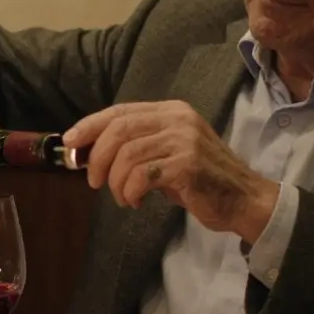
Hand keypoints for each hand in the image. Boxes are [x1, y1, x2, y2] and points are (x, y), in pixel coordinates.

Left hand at [62, 100, 278, 240]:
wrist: (243, 200)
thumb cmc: (201, 181)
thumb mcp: (168, 154)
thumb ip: (137, 147)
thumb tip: (90, 153)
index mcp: (170, 111)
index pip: (120, 111)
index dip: (90, 126)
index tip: (70, 143)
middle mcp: (177, 118)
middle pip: (119, 130)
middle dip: (97, 157)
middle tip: (92, 181)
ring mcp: (184, 139)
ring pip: (127, 154)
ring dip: (115, 181)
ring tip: (121, 197)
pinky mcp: (187, 164)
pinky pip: (142, 176)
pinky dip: (129, 191)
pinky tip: (134, 202)